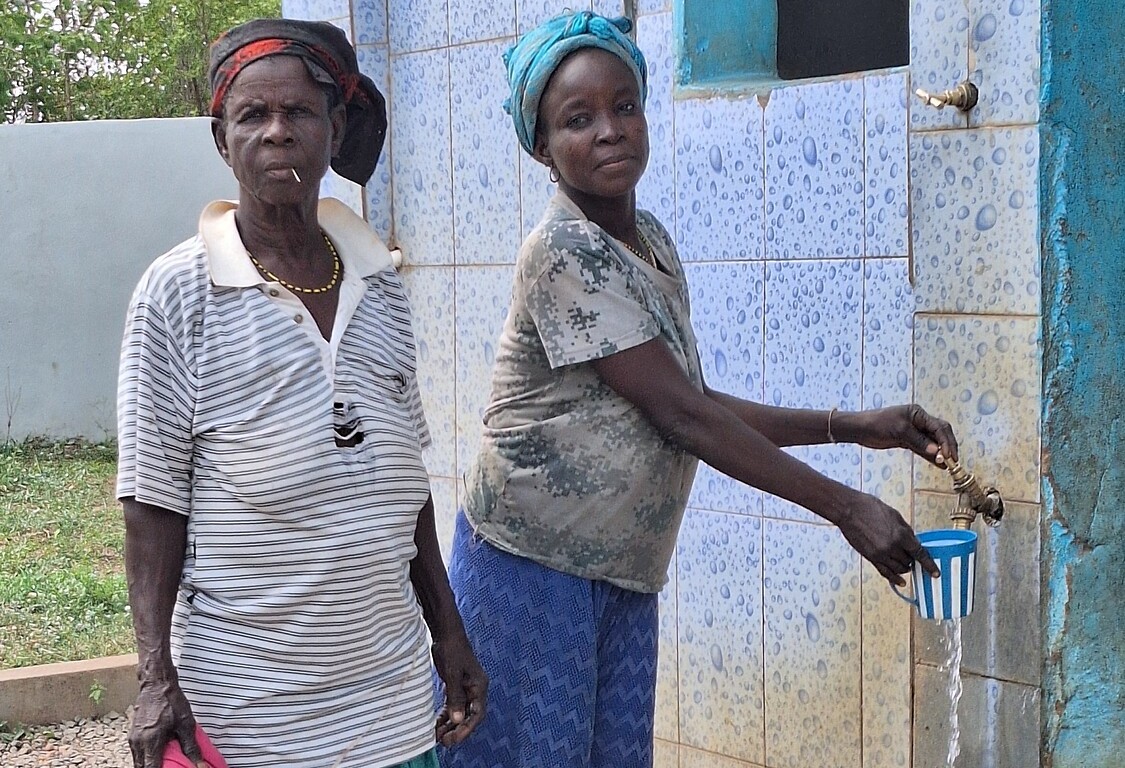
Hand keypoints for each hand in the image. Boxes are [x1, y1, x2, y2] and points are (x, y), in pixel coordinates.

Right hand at [129, 680, 206, 767]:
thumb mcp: (186, 724)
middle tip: (168, 766)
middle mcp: (138, 742)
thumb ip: (191, 747)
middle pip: (142, 767)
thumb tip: (198, 763)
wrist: (156, 684)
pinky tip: (157, 754)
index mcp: (150, 742)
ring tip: (164, 762)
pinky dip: (145, 757)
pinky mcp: (132, 734)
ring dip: (149, 764)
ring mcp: (133, 738)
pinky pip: (137, 752)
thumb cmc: (171, 702)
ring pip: (138, 761)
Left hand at [432, 632, 487, 746]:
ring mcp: (465, 687)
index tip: (454, 739)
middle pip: (468, 715)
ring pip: (459, 711)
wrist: (446, 633)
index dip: (467, 728)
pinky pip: (452, 705)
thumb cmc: (452, 649)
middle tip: (443, 742)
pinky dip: (445, 715)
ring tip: (437, 736)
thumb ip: (455, 697)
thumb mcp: (452, 674)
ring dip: (449, 724)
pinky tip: (436, 724)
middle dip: (457, 729)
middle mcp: (475, 689)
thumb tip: (457, 719)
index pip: (477, 713)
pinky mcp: (455, 685)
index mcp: (479, 686)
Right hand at [835, 489, 939, 585]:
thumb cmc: (870, 507)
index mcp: (900, 535)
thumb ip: (905, 530)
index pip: (920, 554)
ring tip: (905, 564)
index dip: (929, 565)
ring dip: (905, 568)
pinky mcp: (870, 557)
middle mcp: (891, 547)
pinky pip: (885, 572)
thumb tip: (913, 541)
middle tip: (912, 557)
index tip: (935, 573)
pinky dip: (894, 578)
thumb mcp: (894, 515)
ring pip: (899, 569)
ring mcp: (880, 554)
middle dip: (913, 560)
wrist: (849, 510)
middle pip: (909, 562)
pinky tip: (900, 581)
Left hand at [856, 404, 957, 465]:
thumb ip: (918, 441)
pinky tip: (939, 464)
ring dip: (941, 453)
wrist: (860, 429)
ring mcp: (914, 432)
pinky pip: (923, 449)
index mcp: (918, 414)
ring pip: (933, 443)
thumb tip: (937, 451)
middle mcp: (919, 421)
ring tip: (949, 465)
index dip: (946, 441)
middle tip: (953, 461)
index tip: (949, 455)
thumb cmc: (877, 424)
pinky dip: (931, 456)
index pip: (939, 427)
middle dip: (948, 446)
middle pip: (940, 434)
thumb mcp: (899, 431)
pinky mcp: (908, 441)